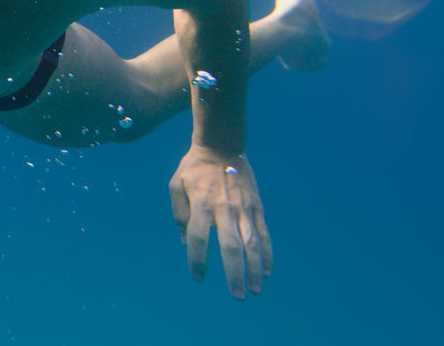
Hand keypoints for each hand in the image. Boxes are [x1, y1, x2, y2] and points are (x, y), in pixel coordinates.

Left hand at [168, 144, 271, 299]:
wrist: (221, 146)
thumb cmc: (194, 168)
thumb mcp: (176, 185)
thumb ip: (179, 214)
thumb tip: (185, 242)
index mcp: (201, 205)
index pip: (199, 239)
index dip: (198, 260)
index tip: (198, 277)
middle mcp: (224, 209)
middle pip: (231, 247)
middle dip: (234, 274)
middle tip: (237, 295)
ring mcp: (244, 208)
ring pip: (252, 244)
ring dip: (255, 269)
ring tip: (256, 289)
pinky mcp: (257, 206)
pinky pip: (264, 233)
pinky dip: (267, 253)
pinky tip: (267, 270)